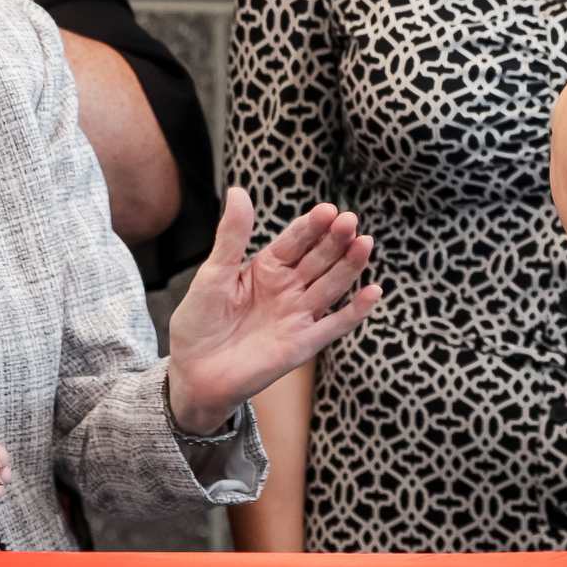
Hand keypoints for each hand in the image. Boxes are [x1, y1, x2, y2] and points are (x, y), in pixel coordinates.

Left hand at [165, 191, 381, 434]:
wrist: (194, 374)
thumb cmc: (198, 323)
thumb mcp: (212, 274)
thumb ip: (231, 237)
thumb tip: (238, 191)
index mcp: (268, 268)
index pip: (296, 240)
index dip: (312, 226)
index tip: (328, 210)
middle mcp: (289, 288)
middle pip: (320, 259)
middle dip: (335, 240)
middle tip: (350, 222)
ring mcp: (299, 315)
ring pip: (332, 285)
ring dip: (350, 266)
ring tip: (364, 244)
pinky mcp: (305, 343)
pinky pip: (336, 325)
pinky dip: (356, 311)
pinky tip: (373, 292)